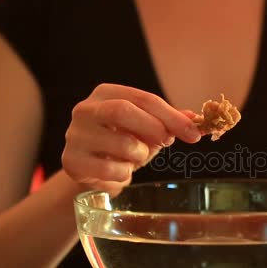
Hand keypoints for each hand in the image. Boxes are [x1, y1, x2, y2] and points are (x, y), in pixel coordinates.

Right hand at [61, 84, 201, 194]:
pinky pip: (110, 169)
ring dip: (140, 155)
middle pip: (122, 111)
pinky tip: (120, 172)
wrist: (89, 170)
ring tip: (136, 158)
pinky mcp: (71, 161)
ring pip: (121, 143)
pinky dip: (124, 174)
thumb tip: (196, 119)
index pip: (143, 98)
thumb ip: (169, 121)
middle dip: (153, 128)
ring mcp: (75, 135)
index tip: (194, 133)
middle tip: (167, 142)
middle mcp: (86, 109)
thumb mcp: (146, 128)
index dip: (171, 116)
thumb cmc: (121, 143)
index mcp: (106, 93)